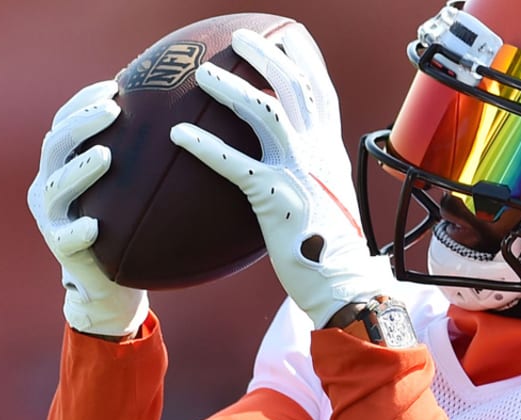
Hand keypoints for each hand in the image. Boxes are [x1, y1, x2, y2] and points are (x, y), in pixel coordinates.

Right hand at [27, 80, 148, 337]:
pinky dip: (79, 230)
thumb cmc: (125, 225)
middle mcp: (50, 185)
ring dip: (79, 169)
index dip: (83, 101)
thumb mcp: (128, 188)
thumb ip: (140, 156)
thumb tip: (182, 115)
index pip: (65, 122)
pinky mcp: (59, 249)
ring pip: (57, 187)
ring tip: (105, 156)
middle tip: (113, 109)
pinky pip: (67, 239)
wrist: (109, 283)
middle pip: (56, 144)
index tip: (113, 86)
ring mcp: (51, 217)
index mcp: (62, 164)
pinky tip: (95, 226)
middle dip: (82, 123)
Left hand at [169, 26, 394, 327]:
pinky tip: (177, 135)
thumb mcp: (326, 200)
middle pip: (296, 87)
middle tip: (238, 37)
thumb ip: (310, 173)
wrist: (342, 284)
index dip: (306, 58)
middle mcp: (319, 154)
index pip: (323, 91)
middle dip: (267, 54)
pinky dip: (206, 146)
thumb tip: (287, 164)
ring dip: (233, 88)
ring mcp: (299, 174)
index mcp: (330, 152)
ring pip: (268, 112)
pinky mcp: (277, 201)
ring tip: (203, 73)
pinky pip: (236, 164)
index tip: (288, 33)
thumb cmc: (328, 249)